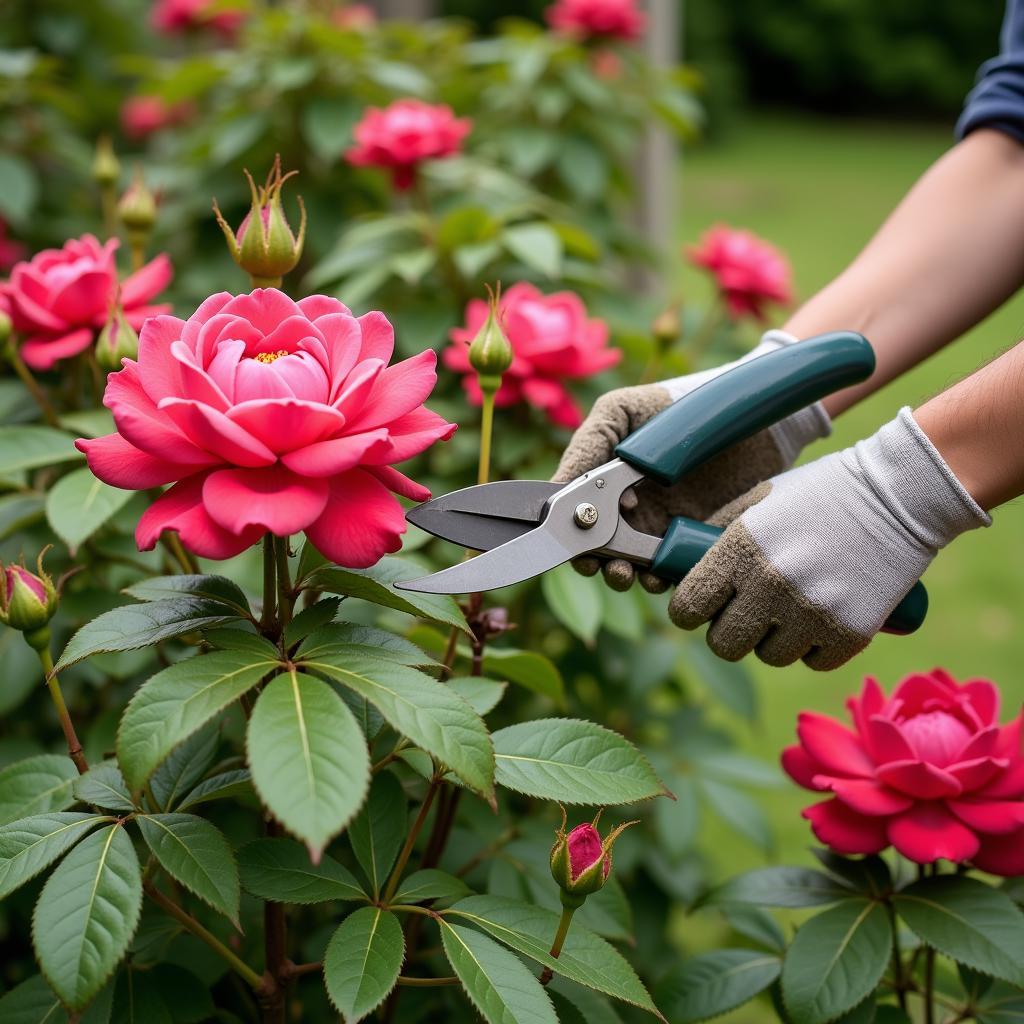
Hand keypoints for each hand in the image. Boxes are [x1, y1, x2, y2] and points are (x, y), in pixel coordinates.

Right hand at [552, 331, 830, 591]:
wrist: (754, 413)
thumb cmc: (683, 402)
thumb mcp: (623, 411)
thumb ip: (588, 445)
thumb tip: (555, 489)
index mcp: (604, 481)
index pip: (577, 520)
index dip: (572, 541)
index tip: (581, 552)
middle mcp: (630, 508)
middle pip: (602, 552)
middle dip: (600, 566)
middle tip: (608, 569)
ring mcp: (664, 526)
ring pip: (636, 567)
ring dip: (629, 577)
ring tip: (637, 575)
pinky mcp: (699, 540)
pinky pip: (677, 569)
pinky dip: (667, 577)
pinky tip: (664, 573)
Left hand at [669, 408, 988, 669]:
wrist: (899, 494)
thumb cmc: (821, 492)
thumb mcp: (759, 499)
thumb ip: (719, 532)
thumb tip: (681, 567)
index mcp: (740, 549)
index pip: (689, 606)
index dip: (688, 611)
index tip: (698, 609)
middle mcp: (770, 586)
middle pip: (724, 644)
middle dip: (728, 632)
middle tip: (744, 615)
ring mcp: (811, 613)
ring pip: (769, 656)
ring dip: (773, 641)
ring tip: (788, 613)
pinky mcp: (851, 633)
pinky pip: (814, 661)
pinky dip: (815, 648)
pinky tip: (821, 621)